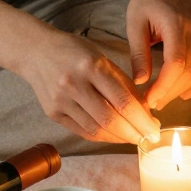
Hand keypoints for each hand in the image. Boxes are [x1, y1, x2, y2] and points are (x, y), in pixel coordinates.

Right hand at [20, 30, 160, 144]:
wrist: (35, 52)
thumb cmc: (74, 52)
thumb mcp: (102, 58)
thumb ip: (123, 84)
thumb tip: (146, 113)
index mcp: (91, 66)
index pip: (123, 100)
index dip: (142, 120)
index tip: (155, 130)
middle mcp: (74, 84)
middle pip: (110, 120)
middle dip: (133, 133)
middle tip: (148, 138)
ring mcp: (61, 101)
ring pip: (96, 130)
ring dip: (119, 138)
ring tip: (133, 137)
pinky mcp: (52, 113)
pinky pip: (83, 131)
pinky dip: (102, 136)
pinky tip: (114, 135)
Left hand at [126, 0, 190, 110]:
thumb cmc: (146, 2)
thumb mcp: (134, 24)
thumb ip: (138, 53)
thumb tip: (140, 82)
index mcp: (176, 23)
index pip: (177, 62)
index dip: (165, 85)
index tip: (149, 99)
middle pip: (189, 71)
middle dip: (170, 92)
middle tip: (152, 103)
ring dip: (181, 91)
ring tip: (162, 99)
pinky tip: (182, 94)